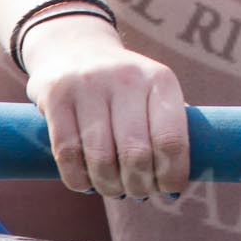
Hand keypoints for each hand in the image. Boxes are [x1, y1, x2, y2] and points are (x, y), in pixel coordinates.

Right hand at [21, 16, 189, 200]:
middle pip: (136, 155)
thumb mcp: (154, 93)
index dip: (171, 176)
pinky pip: (67, 155)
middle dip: (139, 186)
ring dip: (109, 187)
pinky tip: (86, 182)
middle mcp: (126, 77)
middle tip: (138, 192)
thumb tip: (183, 181)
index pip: (171, 140)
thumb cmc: (125, 88)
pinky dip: (78, 180)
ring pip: (100, 160)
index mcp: (160, 80)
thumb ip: (170, 129)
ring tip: (113, 188)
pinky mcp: (56, 95)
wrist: (74, 49)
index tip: (169, 191)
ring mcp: (88, 84)